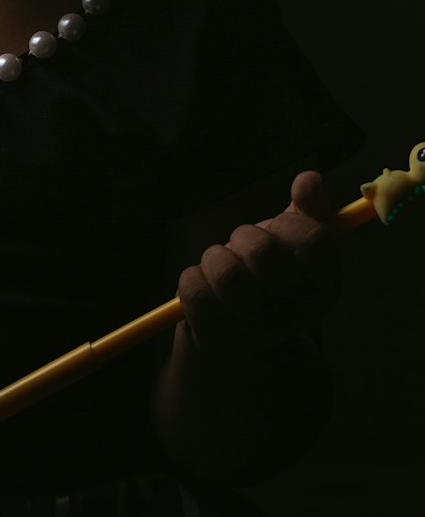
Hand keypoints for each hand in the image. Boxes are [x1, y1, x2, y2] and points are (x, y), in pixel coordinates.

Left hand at [176, 169, 341, 355]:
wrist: (240, 323)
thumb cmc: (270, 270)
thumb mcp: (293, 239)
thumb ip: (308, 206)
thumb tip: (309, 178)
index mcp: (324, 284)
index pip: (314, 240)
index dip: (288, 225)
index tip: (279, 226)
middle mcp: (297, 313)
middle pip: (262, 252)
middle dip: (243, 237)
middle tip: (242, 246)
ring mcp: (258, 331)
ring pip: (226, 274)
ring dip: (216, 258)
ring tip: (222, 265)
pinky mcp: (219, 338)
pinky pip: (194, 290)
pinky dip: (192, 277)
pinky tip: (205, 284)